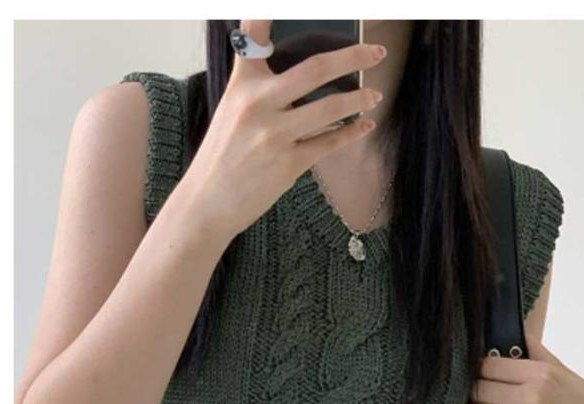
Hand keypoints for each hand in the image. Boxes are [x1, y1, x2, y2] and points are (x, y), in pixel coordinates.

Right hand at [180, 19, 385, 239]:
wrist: (207, 203)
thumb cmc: (222, 157)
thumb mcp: (232, 111)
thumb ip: (258, 87)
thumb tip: (299, 75)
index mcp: (242, 85)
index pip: (254, 35)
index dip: (268, 12)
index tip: (286, 2)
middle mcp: (258, 104)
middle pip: (315, 69)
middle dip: (353, 57)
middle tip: (376, 52)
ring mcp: (275, 135)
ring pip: (330, 107)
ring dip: (359, 99)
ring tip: (375, 95)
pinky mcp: (288, 164)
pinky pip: (328, 143)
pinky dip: (350, 132)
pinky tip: (364, 125)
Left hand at [459, 331, 583, 403]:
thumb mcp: (563, 372)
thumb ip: (537, 353)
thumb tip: (517, 332)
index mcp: (540, 375)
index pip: (489, 365)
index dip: (480, 369)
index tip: (481, 375)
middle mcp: (530, 399)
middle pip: (479, 389)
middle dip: (475, 391)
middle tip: (478, 395)